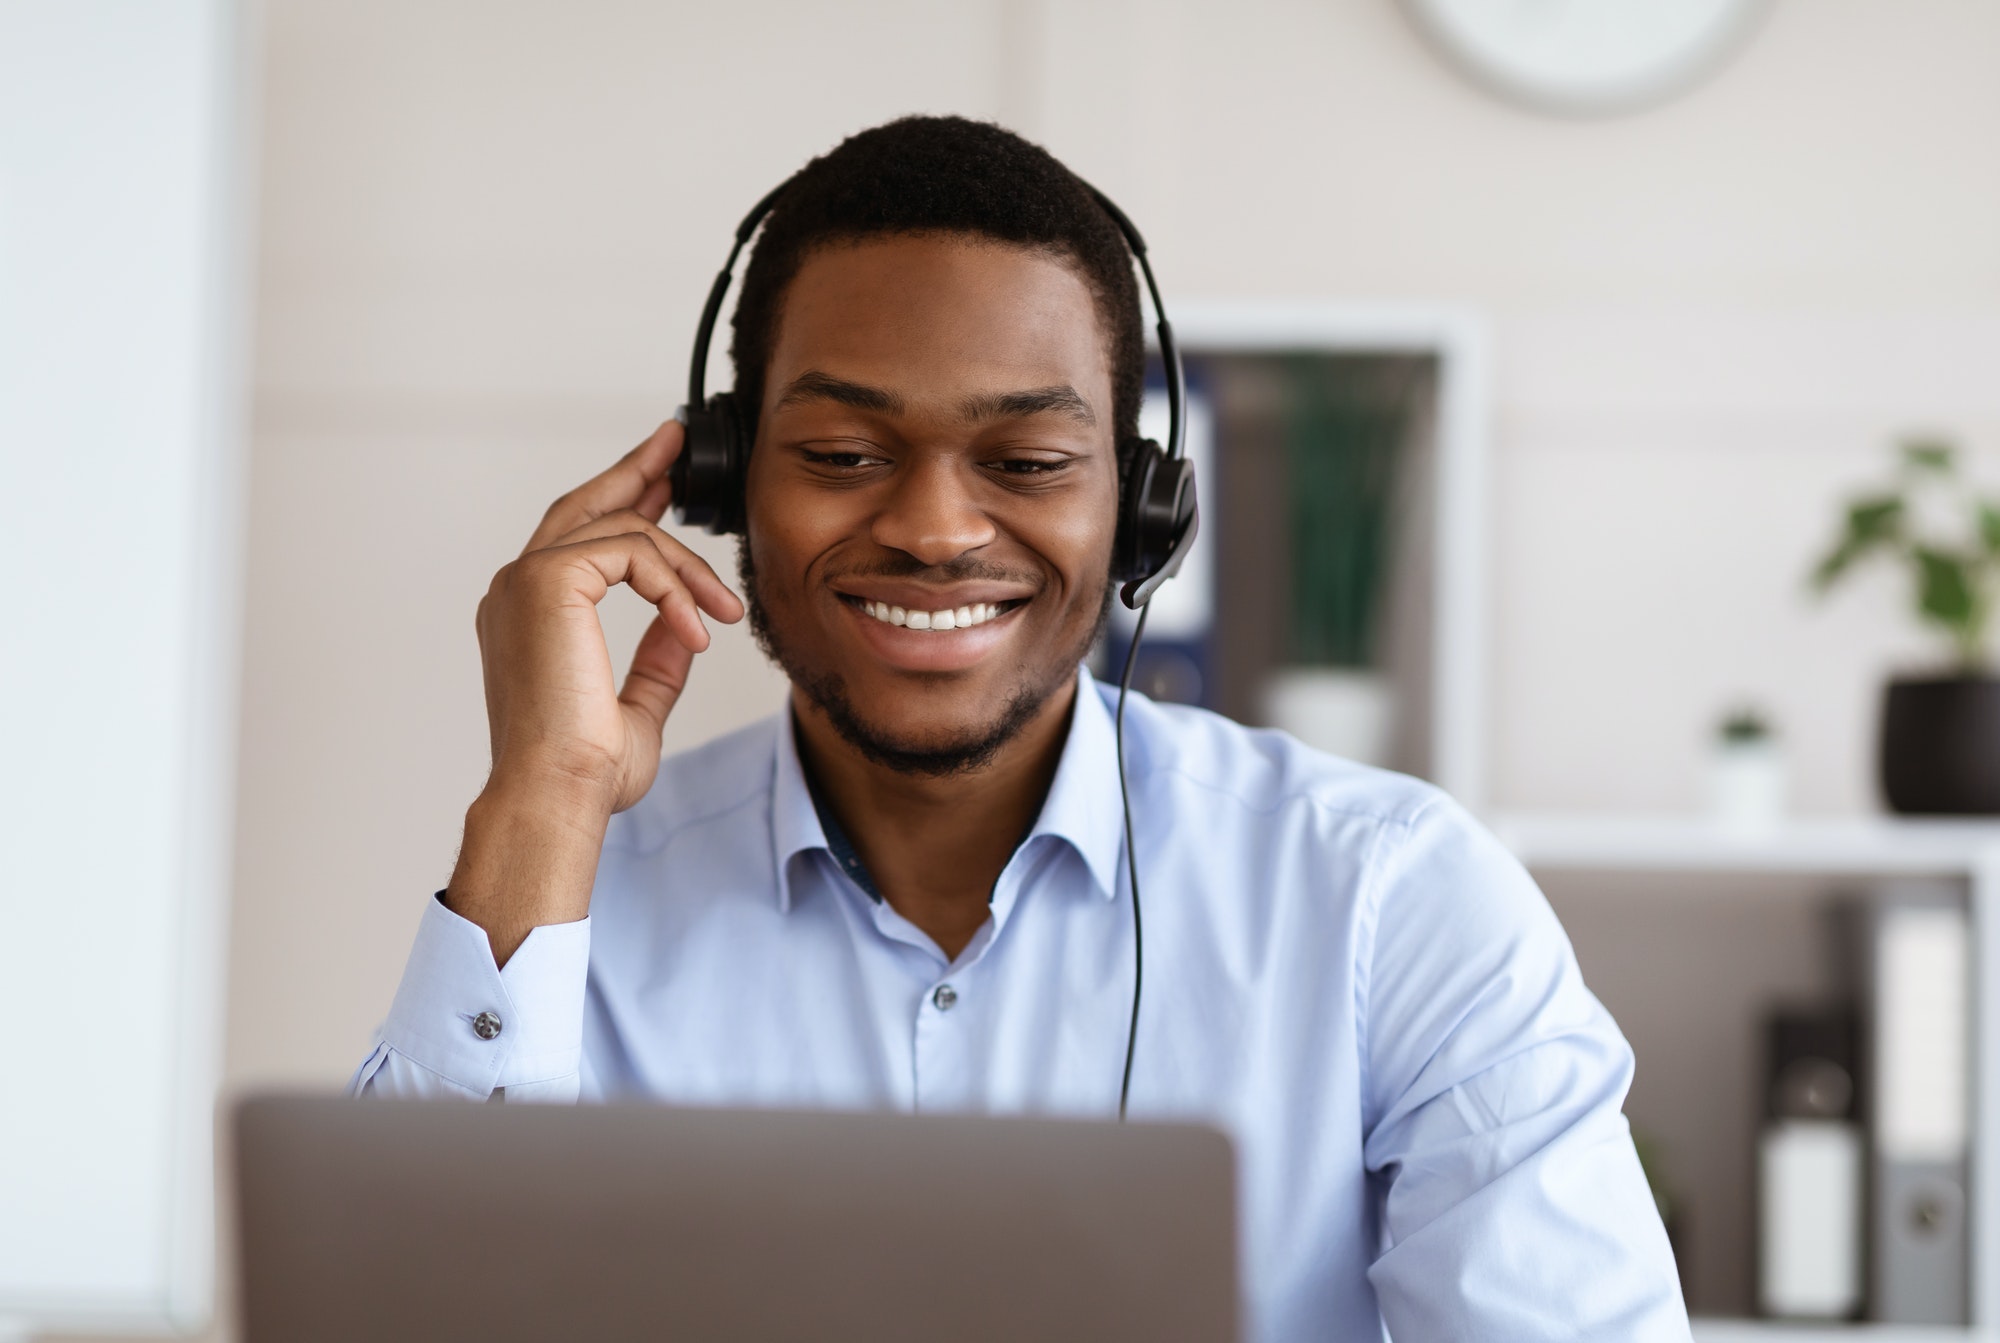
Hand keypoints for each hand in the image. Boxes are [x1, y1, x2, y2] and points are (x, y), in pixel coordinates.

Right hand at [447, 421, 744, 961]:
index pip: (577, 539)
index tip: (662, 483)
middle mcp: (516, 588)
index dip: (622, 501)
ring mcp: (526, 579)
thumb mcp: (636, 707)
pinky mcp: (548, 579)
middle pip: (585, 505)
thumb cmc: (583, 771)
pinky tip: (696, 627)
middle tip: (677, 445)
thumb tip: (682, 622)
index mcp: (527, 615)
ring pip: (626, 532)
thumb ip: (656, 659)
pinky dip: (675, 586)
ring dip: (688, 568)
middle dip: (637, 469)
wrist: (557, 792)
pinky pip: (634, 551)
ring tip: (724, 611)